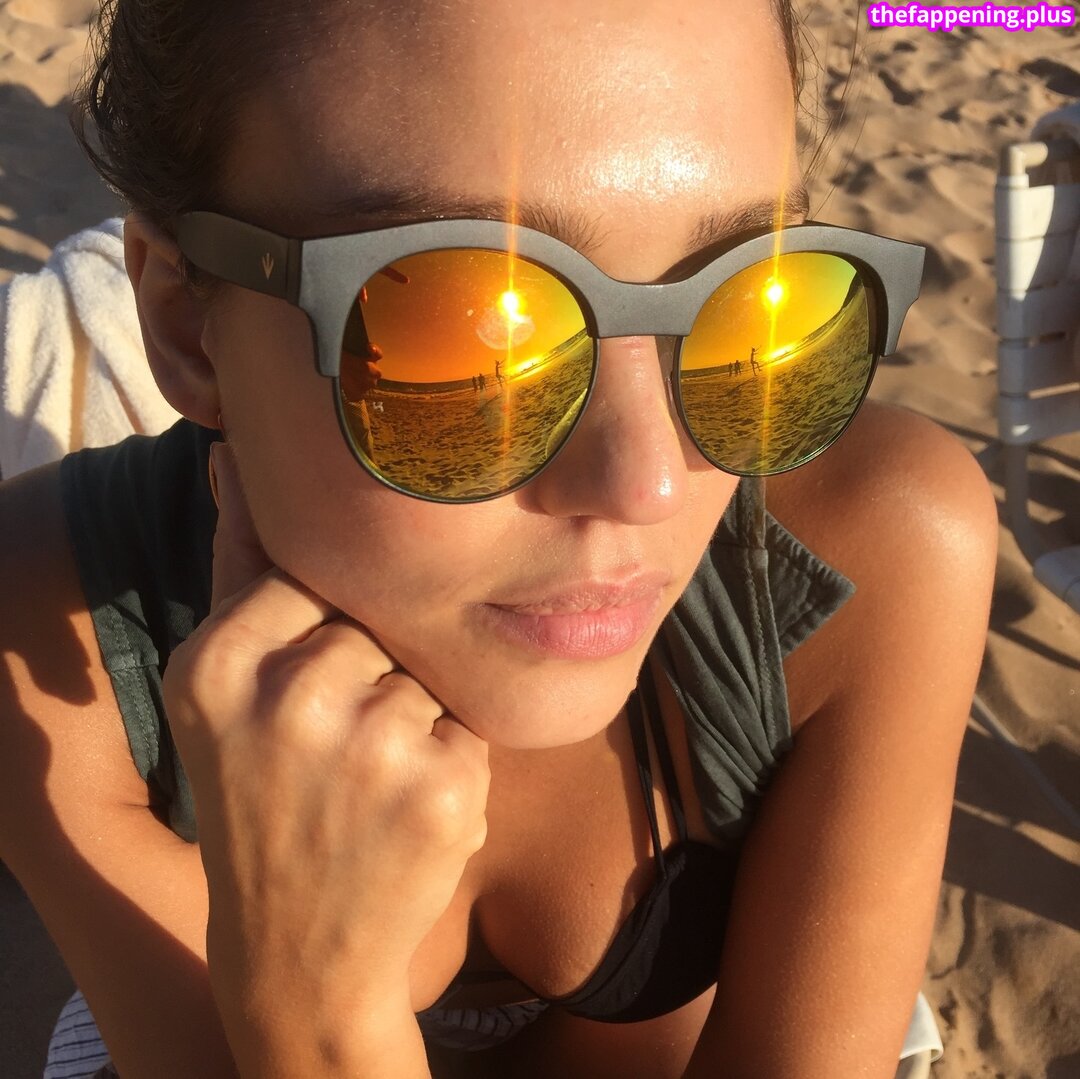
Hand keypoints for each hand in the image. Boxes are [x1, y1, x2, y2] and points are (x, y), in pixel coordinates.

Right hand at [163, 441, 488, 1072]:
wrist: (298, 949)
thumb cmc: (261, 799)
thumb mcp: (224, 690)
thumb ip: (239, 570)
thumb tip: (238, 457)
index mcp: (216, 664)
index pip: (314, 574)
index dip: (324, 633)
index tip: (301, 692)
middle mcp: (288, 700)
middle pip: (378, 620)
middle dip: (369, 675)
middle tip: (330, 753)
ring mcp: (371, 748)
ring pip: (428, 670)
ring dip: (413, 718)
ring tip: (366, 784)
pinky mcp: (444, 789)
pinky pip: (471, 722)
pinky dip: (453, 760)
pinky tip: (407, 811)